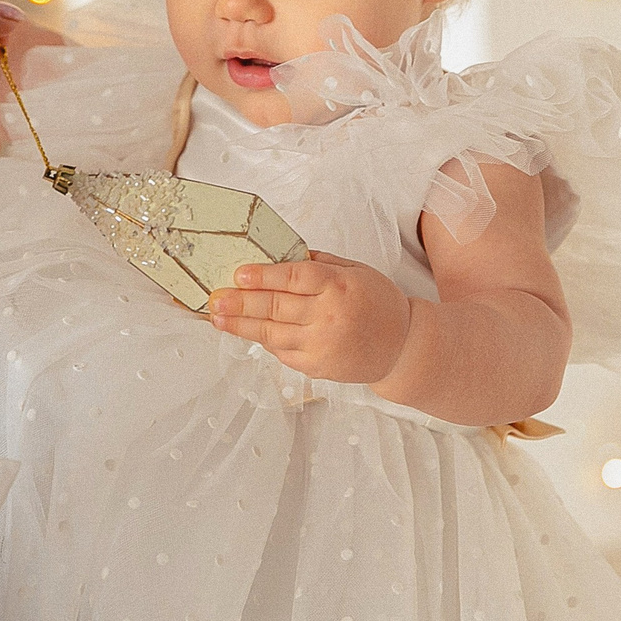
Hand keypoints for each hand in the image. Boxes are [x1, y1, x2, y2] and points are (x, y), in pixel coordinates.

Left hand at [206, 252, 414, 385]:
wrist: (402, 347)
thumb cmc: (380, 304)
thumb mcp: (357, 271)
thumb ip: (321, 263)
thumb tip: (281, 254)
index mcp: (339, 287)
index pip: (294, 278)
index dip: (263, 276)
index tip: (239, 273)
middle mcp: (329, 317)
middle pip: (276, 306)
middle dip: (241, 302)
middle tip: (217, 297)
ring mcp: (321, 345)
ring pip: (272, 333)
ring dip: (242, 325)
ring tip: (219, 317)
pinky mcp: (317, 367)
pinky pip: (282, 352)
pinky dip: (264, 341)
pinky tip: (247, 331)